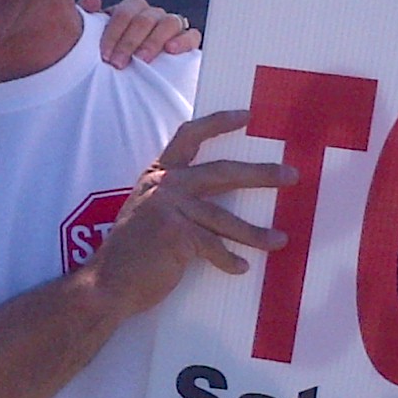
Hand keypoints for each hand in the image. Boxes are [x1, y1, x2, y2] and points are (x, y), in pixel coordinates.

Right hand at [83, 109, 293, 319]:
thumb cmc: (131, 253)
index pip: (189, 137)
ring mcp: (170, 209)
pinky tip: (240, 267)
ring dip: (256, 232)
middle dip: (261, 175)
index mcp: (158, 175)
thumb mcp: (149, 213)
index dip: (218, 123)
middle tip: (291, 176)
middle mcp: (164, 185)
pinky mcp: (177, 235)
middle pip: (222, 172)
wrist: (106, 282)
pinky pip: (214, 247)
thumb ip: (174, 200)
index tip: (247, 115)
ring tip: (280, 240)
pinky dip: (229, 260)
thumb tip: (215, 202)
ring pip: (225, 217)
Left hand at [85, 0, 203, 66]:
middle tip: (119, 63)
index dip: (114, 33)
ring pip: (168, 22)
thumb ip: (89, 18)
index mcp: (131, 11)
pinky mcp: (188, 42)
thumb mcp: (96, 38)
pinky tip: (170, 50)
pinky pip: (192, 36)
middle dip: (129, 42)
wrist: (134, 78)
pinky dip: (183, 41)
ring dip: (153, 41)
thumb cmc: (114, 55)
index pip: (124, 13)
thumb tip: (92, 2)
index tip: (105, 54)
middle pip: (145, 19)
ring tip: (142, 59)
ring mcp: (171, 27)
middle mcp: (152, 16)